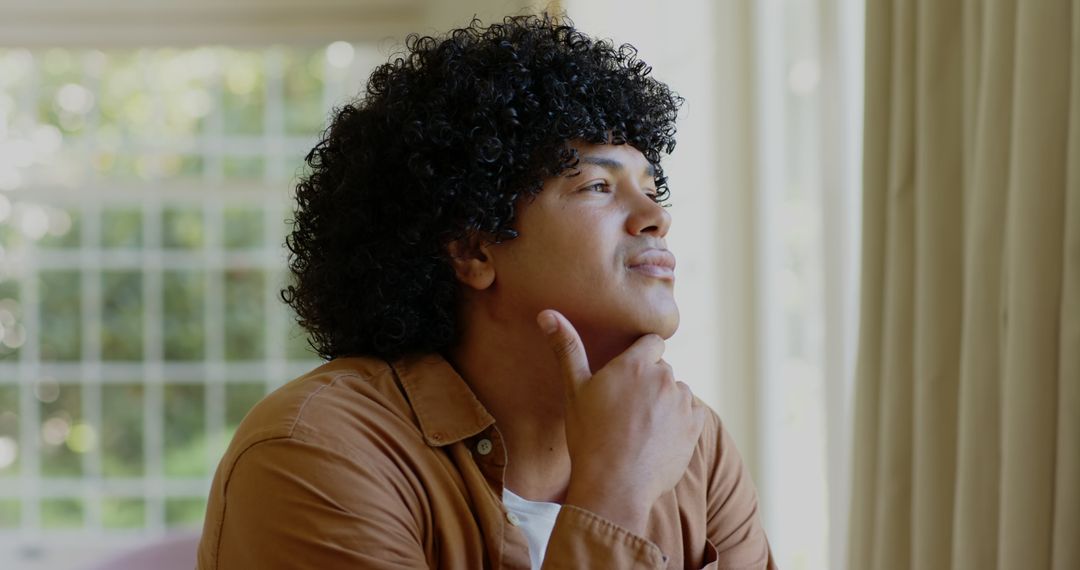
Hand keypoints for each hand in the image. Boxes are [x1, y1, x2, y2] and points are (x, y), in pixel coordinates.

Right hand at [537, 309, 706, 535]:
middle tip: (627, 410)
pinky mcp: (694, 427)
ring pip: (677, 393)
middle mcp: (664, 377)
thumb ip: (567, 348)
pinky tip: (657, 439)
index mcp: (635, 364)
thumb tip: (547, 313)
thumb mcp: (574, 390)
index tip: (628, 377)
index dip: (641, 357)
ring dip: (665, 403)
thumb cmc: (589, 437)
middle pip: (663, 369)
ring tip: (641, 429)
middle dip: (649, 383)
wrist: (613, 485)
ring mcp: (682, 403)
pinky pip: (692, 414)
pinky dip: (680, 423)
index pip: (652, 343)